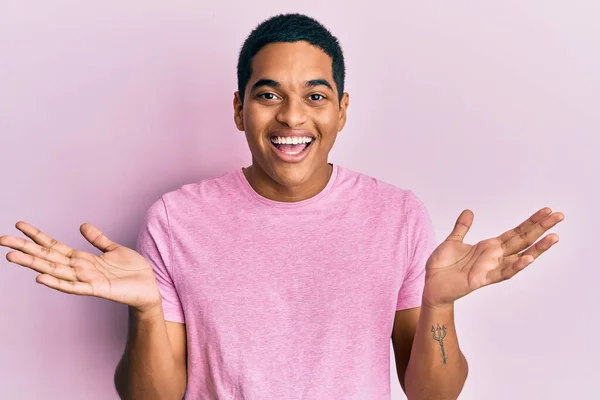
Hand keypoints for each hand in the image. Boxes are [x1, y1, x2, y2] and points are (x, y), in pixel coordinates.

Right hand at [0, 221, 160, 311]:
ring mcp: (86, 280)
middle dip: (25, 248)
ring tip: (12, 256)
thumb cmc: (132, 271)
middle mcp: (80, 269)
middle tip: (1, 240)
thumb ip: (98, 239)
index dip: (37, 235)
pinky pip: (73, 286)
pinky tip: (40, 278)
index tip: (19, 225)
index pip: (54, 246)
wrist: (149, 287)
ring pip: (54, 270)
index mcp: (83, 259)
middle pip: (47, 257)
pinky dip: (57, 282)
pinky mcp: (97, 289)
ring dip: (33, 264)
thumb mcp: (114, 249)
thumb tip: (82, 225)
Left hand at [422, 207, 563, 306]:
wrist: (431, 285)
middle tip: (559, 217)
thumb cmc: (443, 266)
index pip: (515, 232)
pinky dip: (516, 266)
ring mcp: (491, 268)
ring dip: (536, 249)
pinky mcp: (482, 279)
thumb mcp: (452, 241)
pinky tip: (528, 258)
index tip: (547, 211)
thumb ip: (462, 227)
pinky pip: (503, 273)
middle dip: (541, 229)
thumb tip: (469, 211)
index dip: (531, 222)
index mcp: (489, 247)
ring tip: (553, 237)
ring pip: (519, 257)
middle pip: (523, 241)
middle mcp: (494, 257)